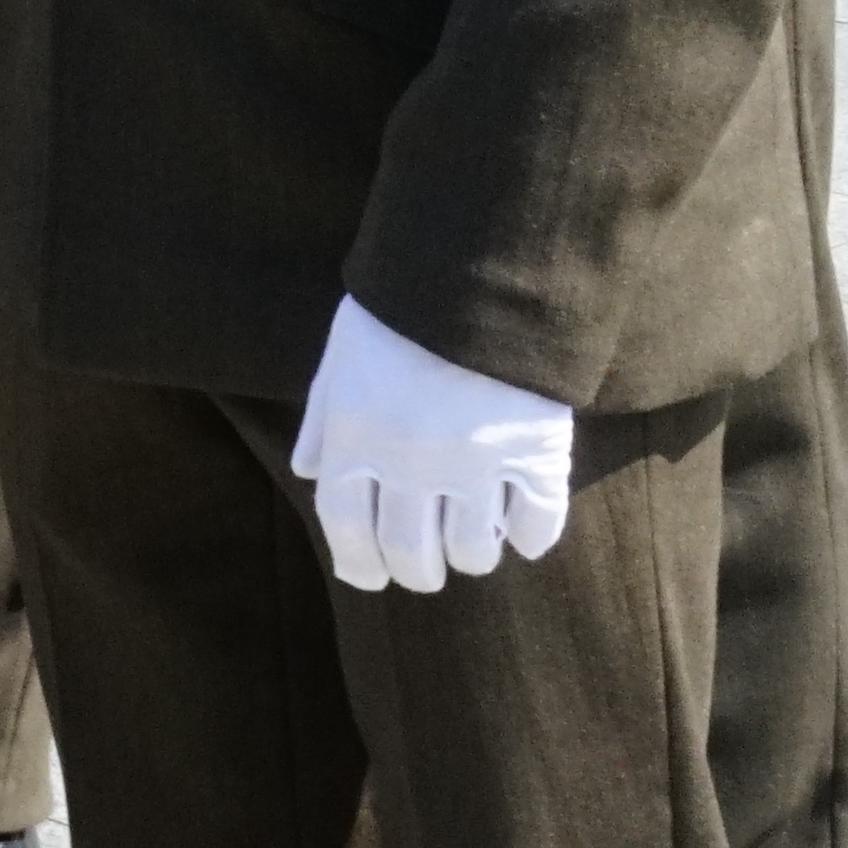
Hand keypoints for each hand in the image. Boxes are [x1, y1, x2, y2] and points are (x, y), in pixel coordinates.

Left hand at [290, 296, 577, 593]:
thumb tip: (310, 473)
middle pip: (411, 554)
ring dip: (472, 557)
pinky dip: (531, 539)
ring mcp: (474, 464)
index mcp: (354, 440)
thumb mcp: (340, 359)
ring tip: (474, 543)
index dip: (360, 565)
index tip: (372, 576)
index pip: (347, 531)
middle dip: (418, 571)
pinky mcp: (534, 454)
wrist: (475, 271)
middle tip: (427, 567)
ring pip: (473, 551)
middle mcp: (409, 463)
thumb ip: (323, 421)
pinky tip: (524, 533)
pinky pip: (537, 525)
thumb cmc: (397, 314)